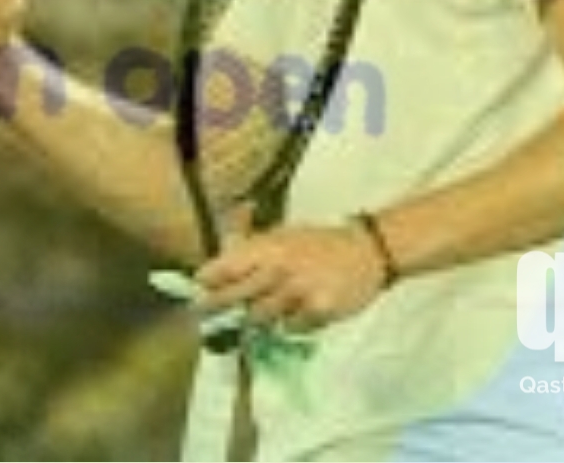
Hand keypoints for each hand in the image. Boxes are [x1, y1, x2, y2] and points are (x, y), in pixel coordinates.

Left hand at [192, 222, 388, 334]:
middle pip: (235, 297)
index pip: (226, 266)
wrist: (367, 251)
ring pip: (260, 317)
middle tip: (202, 316)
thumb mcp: (283, 234)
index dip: (207, 280)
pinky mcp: (318, 310)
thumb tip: (218, 260)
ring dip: (253, 320)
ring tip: (249, 320)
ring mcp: (298, 291)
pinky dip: (287, 326)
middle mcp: (279, 269)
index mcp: (268, 247)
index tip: (196, 290)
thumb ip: (252, 248)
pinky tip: (294, 317)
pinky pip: (290, 328)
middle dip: (215, 308)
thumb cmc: (320, 243)